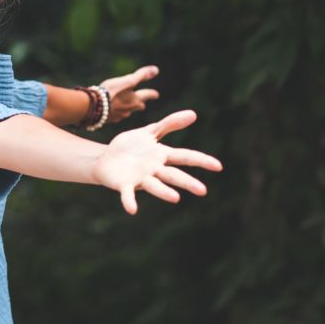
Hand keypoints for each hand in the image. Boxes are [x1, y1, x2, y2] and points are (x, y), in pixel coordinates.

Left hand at [91, 110, 222, 214]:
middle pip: (173, 175)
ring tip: (176, 198)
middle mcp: (154, 170)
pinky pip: (128, 194)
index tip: (218, 166)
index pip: (185, 157)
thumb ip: (170, 124)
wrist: (106, 158)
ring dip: (164, 192)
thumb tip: (193, 114)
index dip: (201, 161)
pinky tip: (132, 210)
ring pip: (155, 186)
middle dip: (187, 182)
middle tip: (203, 191)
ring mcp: (140, 178)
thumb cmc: (131, 147)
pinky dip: (130, 201)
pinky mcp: (124, 185)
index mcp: (162, 155)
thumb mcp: (150, 131)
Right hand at [98, 65, 160, 123]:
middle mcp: (129, 109)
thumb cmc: (111, 92)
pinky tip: (109, 109)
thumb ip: (141, 76)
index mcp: (135, 100)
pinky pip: (115, 115)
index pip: (147, 95)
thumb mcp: (127, 81)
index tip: (156, 94)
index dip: (152, 94)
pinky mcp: (109, 120)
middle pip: (138, 106)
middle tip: (141, 101)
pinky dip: (114, 111)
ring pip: (127, 111)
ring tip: (123, 104)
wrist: (93, 107)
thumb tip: (156, 69)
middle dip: (140, 103)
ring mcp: (119, 116)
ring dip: (127, 107)